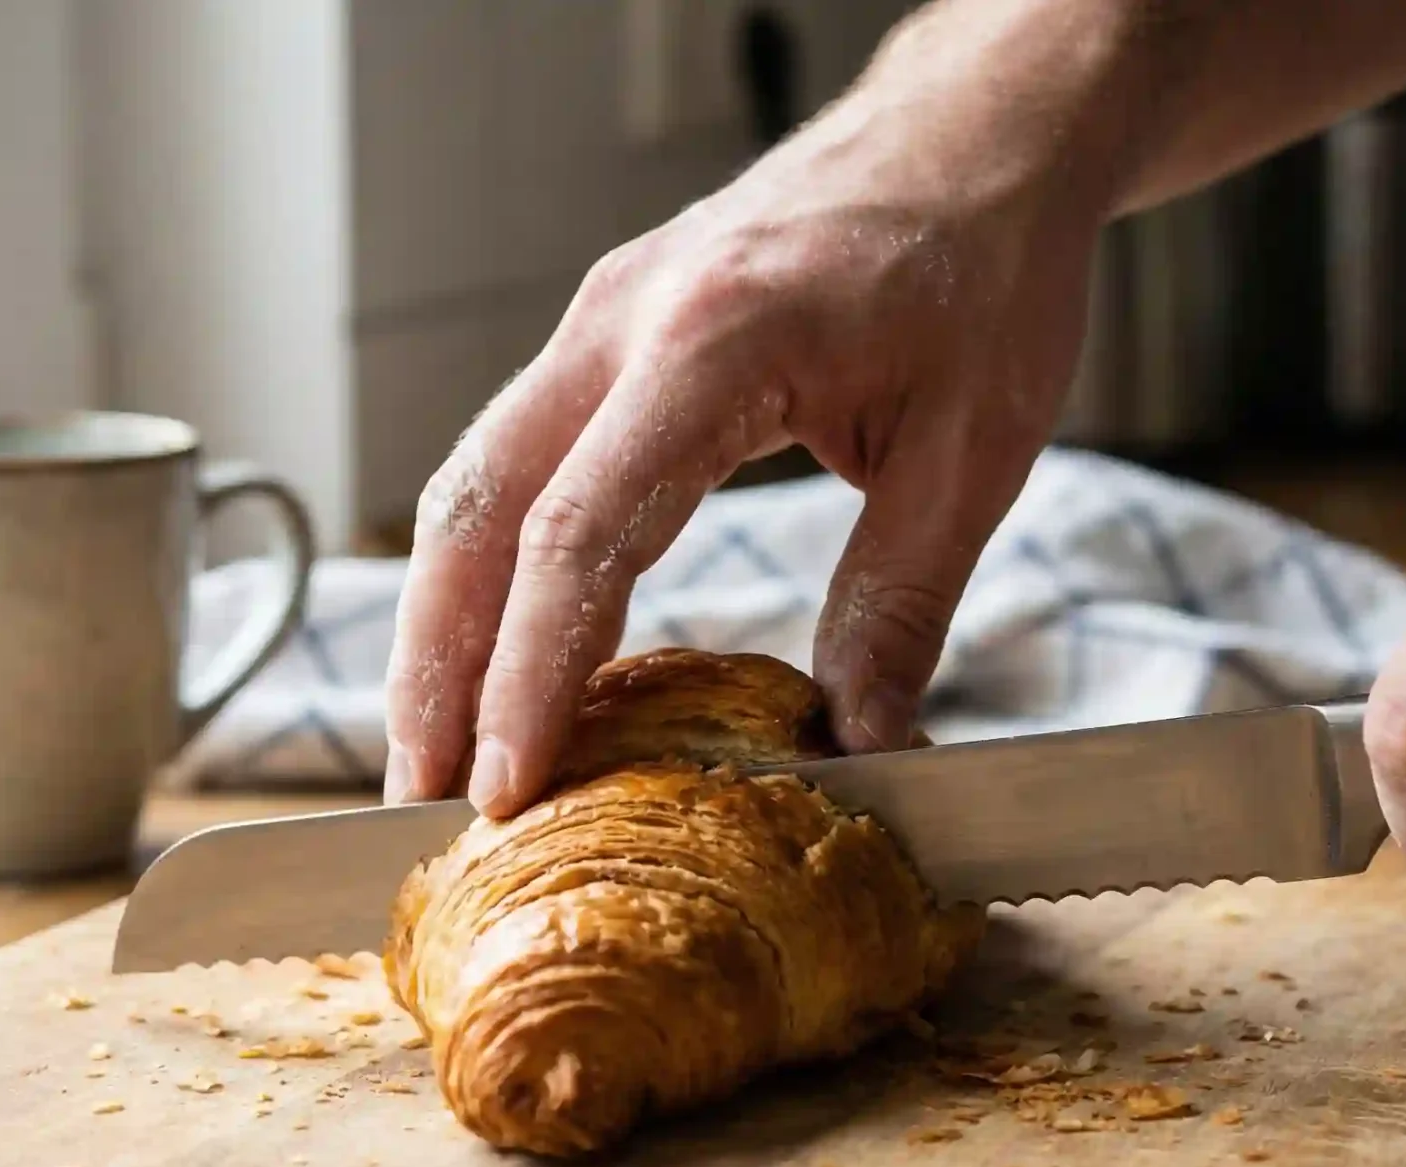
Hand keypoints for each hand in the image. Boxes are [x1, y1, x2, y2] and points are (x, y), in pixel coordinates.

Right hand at [382, 76, 1104, 816]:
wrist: (976, 133)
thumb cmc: (985, 268)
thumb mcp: (974, 448)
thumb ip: (900, 601)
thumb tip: (858, 745)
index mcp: (715, 342)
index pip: (578, 529)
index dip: (530, 670)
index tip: (503, 782)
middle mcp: (625, 319)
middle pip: (475, 508)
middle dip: (433, 663)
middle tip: (421, 794)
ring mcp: (603, 318)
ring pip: (472, 481)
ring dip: (439, 619)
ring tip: (432, 748)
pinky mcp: (609, 333)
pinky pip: (516, 456)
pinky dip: (488, 563)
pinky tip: (497, 648)